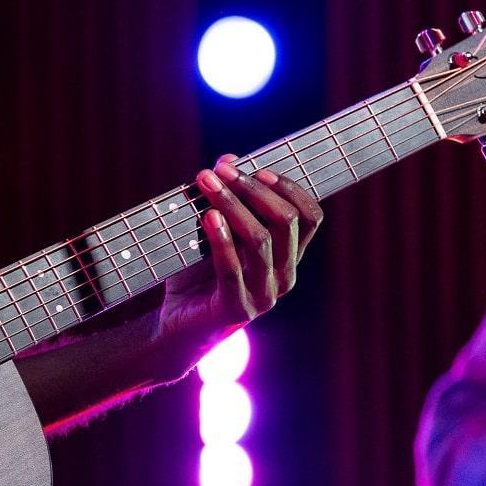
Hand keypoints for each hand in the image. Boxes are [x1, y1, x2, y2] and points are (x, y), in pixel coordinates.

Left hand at [156, 154, 323, 374]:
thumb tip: (228, 158)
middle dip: (254, 189)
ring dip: (232, 205)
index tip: (259, 168)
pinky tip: (207, 216)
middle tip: (220, 170)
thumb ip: (223, 199)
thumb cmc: (196, 275)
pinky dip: (220, 239)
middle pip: (286, 222)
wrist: (174, 326)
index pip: (310, 217)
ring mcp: (263, 295)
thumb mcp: (210, 232)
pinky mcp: (237, 309)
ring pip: (260, 241)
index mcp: (287, 257)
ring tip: (206, 182)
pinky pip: (232, 268)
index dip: (290, 188)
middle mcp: (284, 276)